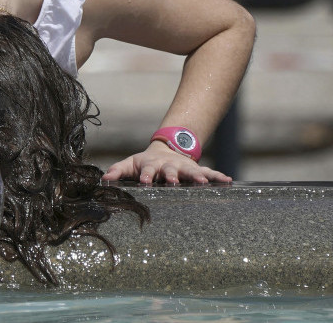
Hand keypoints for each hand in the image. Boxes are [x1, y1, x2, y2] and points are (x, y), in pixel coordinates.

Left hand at [101, 141, 231, 184]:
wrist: (165, 150)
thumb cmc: (144, 163)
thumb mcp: (130, 164)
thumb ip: (117, 171)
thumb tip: (103, 180)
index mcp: (151, 165)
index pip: (148, 170)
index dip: (147, 176)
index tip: (146, 182)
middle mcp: (169, 166)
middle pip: (171, 170)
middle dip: (173, 176)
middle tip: (174, 182)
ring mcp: (184, 167)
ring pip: (192, 171)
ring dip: (198, 176)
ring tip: (205, 182)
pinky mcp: (196, 169)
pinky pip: (209, 172)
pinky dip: (218, 176)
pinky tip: (229, 181)